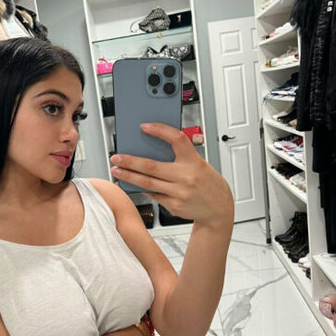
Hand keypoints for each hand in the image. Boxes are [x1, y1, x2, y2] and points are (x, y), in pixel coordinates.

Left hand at [110, 123, 233, 227]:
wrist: (219, 209)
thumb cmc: (207, 183)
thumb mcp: (199, 165)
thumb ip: (180, 158)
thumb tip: (152, 152)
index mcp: (194, 161)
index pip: (176, 139)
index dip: (159, 130)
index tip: (144, 126)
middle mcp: (186, 177)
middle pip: (151, 166)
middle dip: (130, 161)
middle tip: (116, 157)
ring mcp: (179, 193)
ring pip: (147, 183)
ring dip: (129, 176)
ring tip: (117, 171)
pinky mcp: (174, 206)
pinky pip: (153, 195)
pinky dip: (142, 188)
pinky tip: (133, 184)